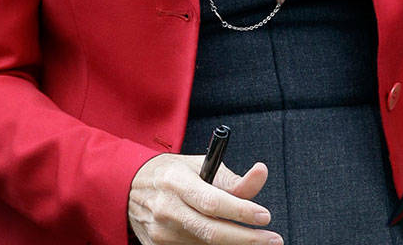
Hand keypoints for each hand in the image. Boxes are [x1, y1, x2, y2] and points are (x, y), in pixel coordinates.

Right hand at [128, 153, 280, 244]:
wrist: (129, 188)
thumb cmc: (172, 174)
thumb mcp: (197, 165)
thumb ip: (230, 178)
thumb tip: (261, 174)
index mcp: (176, 181)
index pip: (212, 201)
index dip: (240, 210)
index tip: (264, 216)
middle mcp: (166, 209)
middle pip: (211, 231)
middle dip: (246, 238)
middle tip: (273, 239)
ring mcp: (160, 233)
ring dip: (233, 244)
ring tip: (255, 241)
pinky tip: (230, 241)